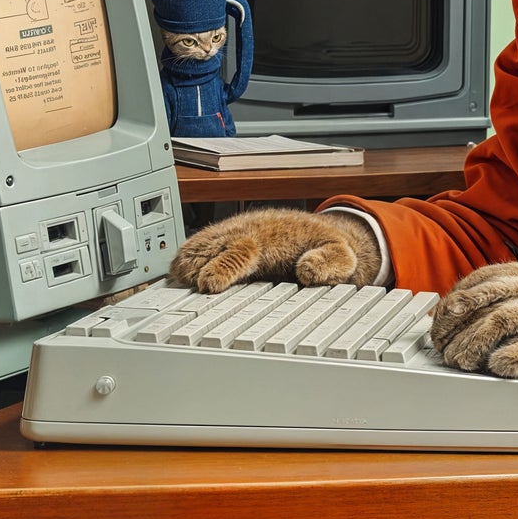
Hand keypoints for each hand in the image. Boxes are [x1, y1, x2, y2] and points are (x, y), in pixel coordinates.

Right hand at [169, 208, 380, 292]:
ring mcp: (234, 233)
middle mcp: (249, 232)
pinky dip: (185, 257)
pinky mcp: (225, 239)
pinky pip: (199, 245)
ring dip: (188, 262)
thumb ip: (329, 263)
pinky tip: (176, 274)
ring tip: (177, 283)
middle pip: (214, 247)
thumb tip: (308, 271)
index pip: (243, 251)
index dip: (225, 268)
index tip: (210, 284)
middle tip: (186, 287)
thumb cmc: (324, 246)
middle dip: (197, 265)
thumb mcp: (341, 256)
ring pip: (202, 245)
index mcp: (275, 237)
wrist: (314, 231)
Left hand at [431, 260, 517, 389]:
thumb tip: (486, 321)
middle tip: (442, 346)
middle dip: (460, 320)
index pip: (489, 275)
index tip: (440, 320)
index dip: (458, 297)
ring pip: (513, 317)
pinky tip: (500, 367)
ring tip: (461, 362)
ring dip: (479, 341)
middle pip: (493, 294)